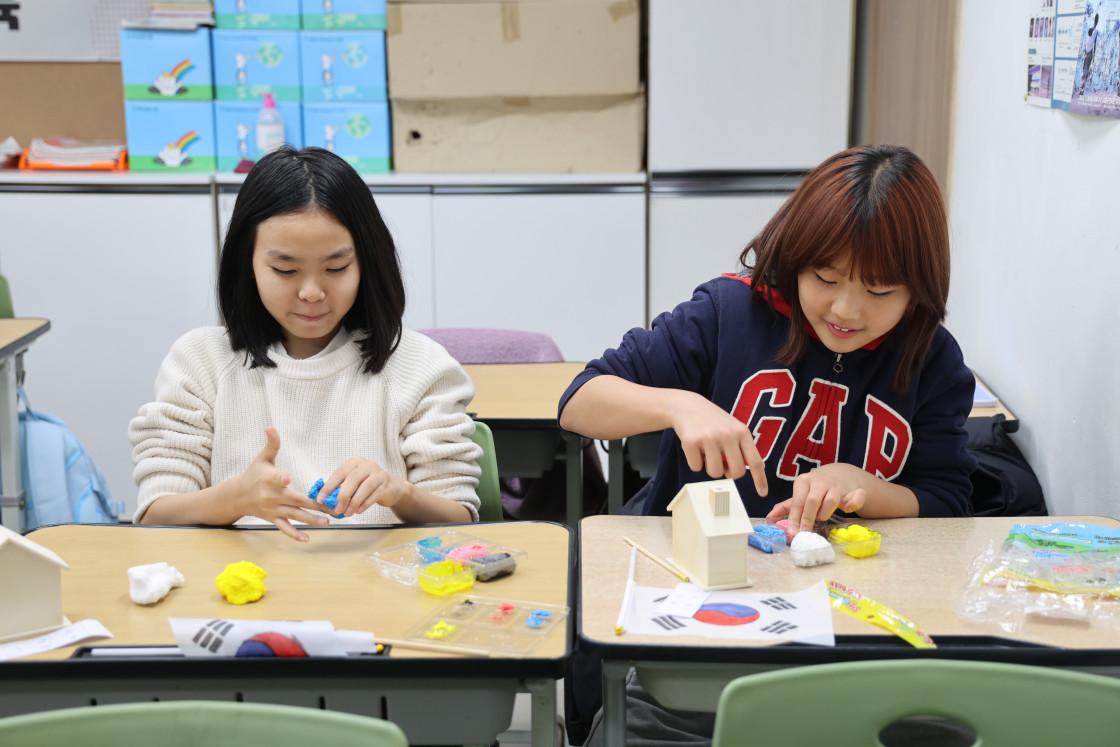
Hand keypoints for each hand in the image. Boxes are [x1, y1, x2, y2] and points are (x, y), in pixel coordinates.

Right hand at [237, 426, 329, 541]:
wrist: (237, 496)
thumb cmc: (254, 473)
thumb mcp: (262, 458)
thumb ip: (272, 444)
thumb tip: (271, 426)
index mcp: (268, 478)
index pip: (275, 478)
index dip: (280, 477)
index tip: (287, 478)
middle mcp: (271, 495)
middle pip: (294, 500)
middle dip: (313, 504)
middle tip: (330, 507)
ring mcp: (273, 509)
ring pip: (294, 516)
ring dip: (311, 520)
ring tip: (327, 522)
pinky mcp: (273, 519)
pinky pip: (284, 528)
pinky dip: (294, 534)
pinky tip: (307, 539)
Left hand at [318, 457, 413, 517]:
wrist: (392, 488)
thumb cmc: (367, 485)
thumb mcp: (354, 483)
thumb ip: (341, 488)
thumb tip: (326, 501)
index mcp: (355, 462)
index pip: (339, 473)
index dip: (329, 486)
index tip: (321, 499)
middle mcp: (367, 465)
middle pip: (352, 479)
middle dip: (343, 495)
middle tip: (336, 509)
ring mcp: (378, 474)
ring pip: (364, 487)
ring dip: (354, 502)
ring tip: (347, 513)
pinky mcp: (386, 485)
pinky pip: (374, 495)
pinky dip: (365, 504)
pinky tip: (358, 511)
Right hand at [669, 391, 767, 496]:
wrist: (687, 407)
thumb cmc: (713, 421)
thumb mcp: (733, 428)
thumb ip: (743, 447)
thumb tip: (756, 468)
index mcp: (742, 432)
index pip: (755, 460)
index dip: (760, 479)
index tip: (763, 493)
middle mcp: (728, 435)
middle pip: (736, 472)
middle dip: (728, 473)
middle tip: (721, 463)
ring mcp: (709, 438)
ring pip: (715, 473)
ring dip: (709, 467)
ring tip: (706, 452)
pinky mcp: (691, 441)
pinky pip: (696, 467)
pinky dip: (694, 462)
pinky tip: (694, 447)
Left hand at [765, 462, 867, 533]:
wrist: (841, 473)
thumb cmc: (816, 487)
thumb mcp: (801, 493)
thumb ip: (787, 506)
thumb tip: (769, 517)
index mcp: (804, 481)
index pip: (798, 501)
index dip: (794, 517)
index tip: (792, 531)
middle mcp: (820, 481)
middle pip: (812, 500)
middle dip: (807, 518)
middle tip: (804, 533)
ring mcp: (837, 485)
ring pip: (831, 500)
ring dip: (825, 513)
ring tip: (821, 519)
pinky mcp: (854, 490)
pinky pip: (856, 497)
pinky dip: (853, 503)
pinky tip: (848, 509)